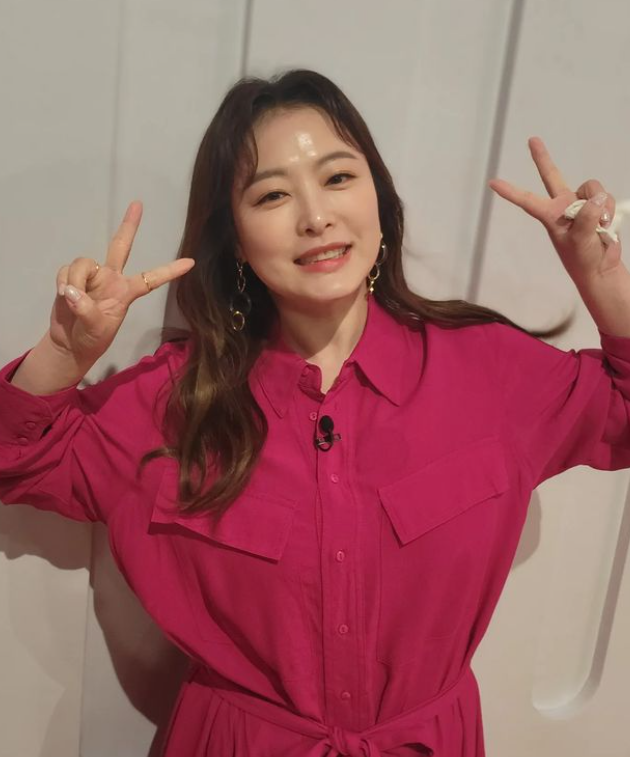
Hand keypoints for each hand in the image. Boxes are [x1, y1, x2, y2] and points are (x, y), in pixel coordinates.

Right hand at [50, 201, 194, 365]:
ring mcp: (93, 276)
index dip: (170, 271)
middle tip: (138, 204)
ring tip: (72, 299)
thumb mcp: (95, 327)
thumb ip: (86, 309)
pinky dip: (62, 282)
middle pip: (121, 246)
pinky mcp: (72, 276)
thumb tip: (72, 290)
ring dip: (75, 280)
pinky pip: (66, 270)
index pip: (152, 279)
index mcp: (127, 292)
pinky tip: (63, 295)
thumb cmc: (91, 338)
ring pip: (84, 263)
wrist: (69, 344)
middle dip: (129, 225)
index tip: (191, 262)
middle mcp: (112, 278)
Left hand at [488, 137, 620, 282]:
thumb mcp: (580, 240)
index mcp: (550, 216)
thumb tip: (596, 197)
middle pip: (551, 176)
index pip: (527, 200)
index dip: (510, 192)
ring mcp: (580, 204)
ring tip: (600, 225)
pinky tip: (607, 224)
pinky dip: (609, 209)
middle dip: (542, 158)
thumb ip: (587, 217)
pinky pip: (604, 197)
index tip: (492, 182)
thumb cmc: (583, 259)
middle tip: (532, 140)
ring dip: (600, 204)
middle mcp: (563, 206)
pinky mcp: (597, 205)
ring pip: (591, 187)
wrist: (601, 267)